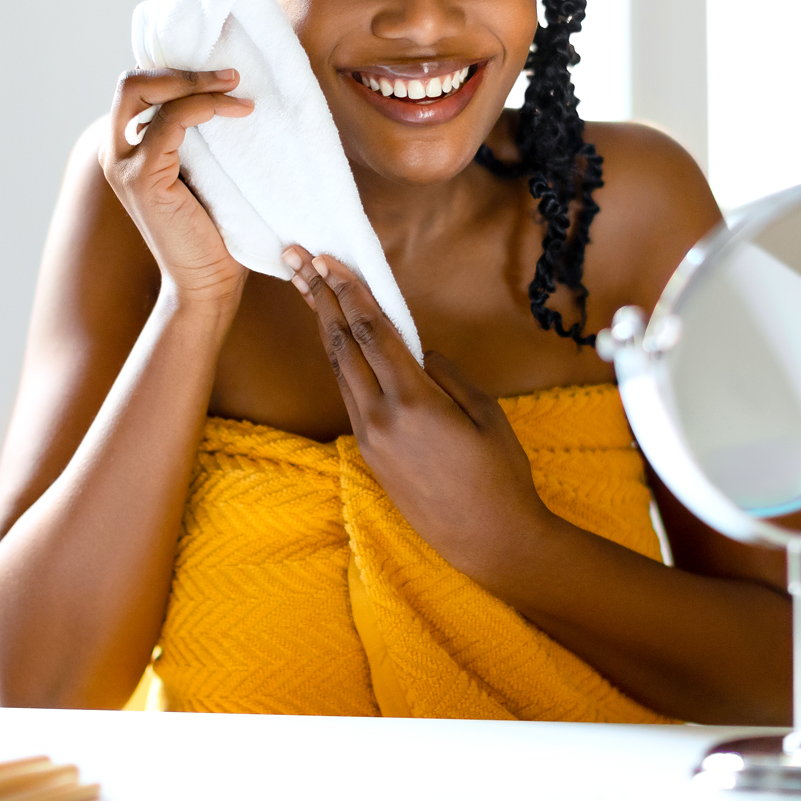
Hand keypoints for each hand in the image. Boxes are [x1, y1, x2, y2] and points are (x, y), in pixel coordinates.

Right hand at [100, 68, 252, 304]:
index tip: (224, 72)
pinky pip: (170, 122)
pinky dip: (205, 107)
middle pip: (131, 82)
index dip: (177, 71)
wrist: (208, 281)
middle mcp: (115, 152)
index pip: (139, 87)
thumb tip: (224, 89)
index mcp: (126, 148)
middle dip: (181, 70)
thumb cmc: (213, 229)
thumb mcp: (203, 171)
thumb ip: (196, 137)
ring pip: (147, 92)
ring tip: (238, 87)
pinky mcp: (142, 179)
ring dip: (198, 83)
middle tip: (229, 74)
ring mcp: (123, 166)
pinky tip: (237, 111)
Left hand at [285, 246, 555, 579]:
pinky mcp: (367, 455)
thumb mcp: (485, 413)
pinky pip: (350, 396)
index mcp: (413, 402)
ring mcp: (369, 439)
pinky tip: (338, 343)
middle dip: (321, 300)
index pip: (371, 333)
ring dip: (325, 329)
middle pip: (341, 347)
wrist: (488, 540)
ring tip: (310, 292)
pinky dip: (341, 362)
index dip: (351, 292)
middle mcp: (380, 418)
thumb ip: (448, 375)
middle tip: (300, 262)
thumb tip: (420, 354)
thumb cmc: (500, 475)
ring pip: (339, 371)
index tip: (332, 260)